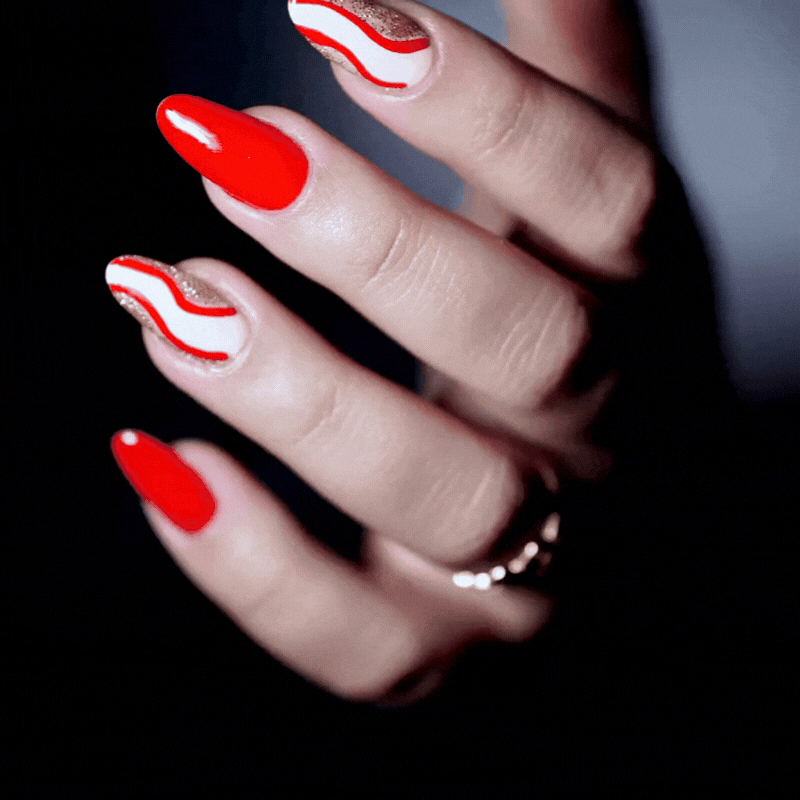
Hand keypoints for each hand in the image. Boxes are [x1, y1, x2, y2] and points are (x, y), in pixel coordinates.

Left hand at [108, 0, 671, 702]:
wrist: (555, 507)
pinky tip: (159, 464)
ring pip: (443, 496)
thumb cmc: (541, 342)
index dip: (488, 109)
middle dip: (376, 246)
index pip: (608, 200)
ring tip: (165, 296)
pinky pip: (361, 643)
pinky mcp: (442, 646)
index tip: (337, 19)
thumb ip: (558, 95)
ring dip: (298, 397)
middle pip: (530, 346)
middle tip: (224, 149)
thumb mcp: (565, 221)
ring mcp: (526, 561)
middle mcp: (597, 438)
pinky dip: (252, 567)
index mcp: (633, 312)